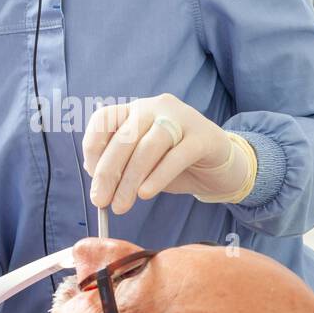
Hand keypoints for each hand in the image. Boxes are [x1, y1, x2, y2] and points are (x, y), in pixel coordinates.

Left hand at [83, 94, 255, 210]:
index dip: (92, 147)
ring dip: (130, 180)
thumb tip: (98, 184)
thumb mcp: (143, 163)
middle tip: (101, 201)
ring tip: (121, 206)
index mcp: (137, 109)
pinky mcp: (204, 137)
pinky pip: (176, 157)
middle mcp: (157, 107)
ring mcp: (182, 118)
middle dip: (108, 172)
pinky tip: (145, 194)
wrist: (222, 167)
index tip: (91, 175)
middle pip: (125, 136)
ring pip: (148, 147)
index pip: (104, 118)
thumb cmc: (175, 165)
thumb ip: (121, 166)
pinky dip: (157, 176)